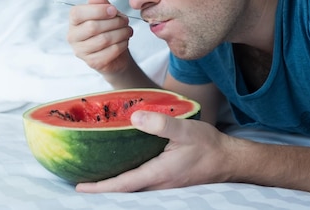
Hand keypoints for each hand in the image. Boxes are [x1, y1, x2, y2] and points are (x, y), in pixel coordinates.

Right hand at [66, 0, 134, 76]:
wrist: (115, 53)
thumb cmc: (109, 29)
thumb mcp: (106, 14)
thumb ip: (101, 4)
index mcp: (74, 21)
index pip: (78, 13)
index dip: (98, 10)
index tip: (114, 10)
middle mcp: (73, 36)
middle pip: (93, 27)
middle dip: (114, 22)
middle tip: (126, 20)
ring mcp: (81, 51)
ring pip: (103, 40)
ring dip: (121, 33)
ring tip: (128, 30)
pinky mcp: (92, 62)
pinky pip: (110, 52)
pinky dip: (121, 44)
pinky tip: (125, 41)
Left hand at [76, 110, 232, 192]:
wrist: (229, 160)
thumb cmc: (208, 145)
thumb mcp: (185, 130)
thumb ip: (161, 124)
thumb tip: (134, 118)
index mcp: (160, 173)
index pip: (123, 184)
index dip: (101, 187)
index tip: (80, 187)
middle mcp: (159, 184)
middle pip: (124, 191)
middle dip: (102, 188)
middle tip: (80, 180)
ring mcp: (164, 185)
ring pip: (133, 188)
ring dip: (114, 185)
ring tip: (95, 175)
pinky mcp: (168, 181)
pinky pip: (143, 183)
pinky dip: (128, 179)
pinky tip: (122, 168)